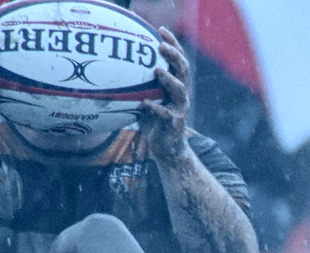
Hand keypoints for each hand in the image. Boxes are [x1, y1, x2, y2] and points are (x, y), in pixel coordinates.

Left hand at [140, 29, 192, 162]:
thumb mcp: (147, 98)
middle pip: (183, 71)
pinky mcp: (175, 124)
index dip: (173, 44)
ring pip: (180, 90)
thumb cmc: (153, 121)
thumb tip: (110, 65)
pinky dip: (155, 108)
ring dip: (169, 80)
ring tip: (157, 71)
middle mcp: (181, 95)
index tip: (161, 30)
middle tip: (162, 46)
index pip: (178, 60)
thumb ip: (138, 83)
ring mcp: (180, 109)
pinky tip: (145, 103)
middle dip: (174, 56)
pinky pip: (165, 114)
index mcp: (176, 86)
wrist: (167, 148)